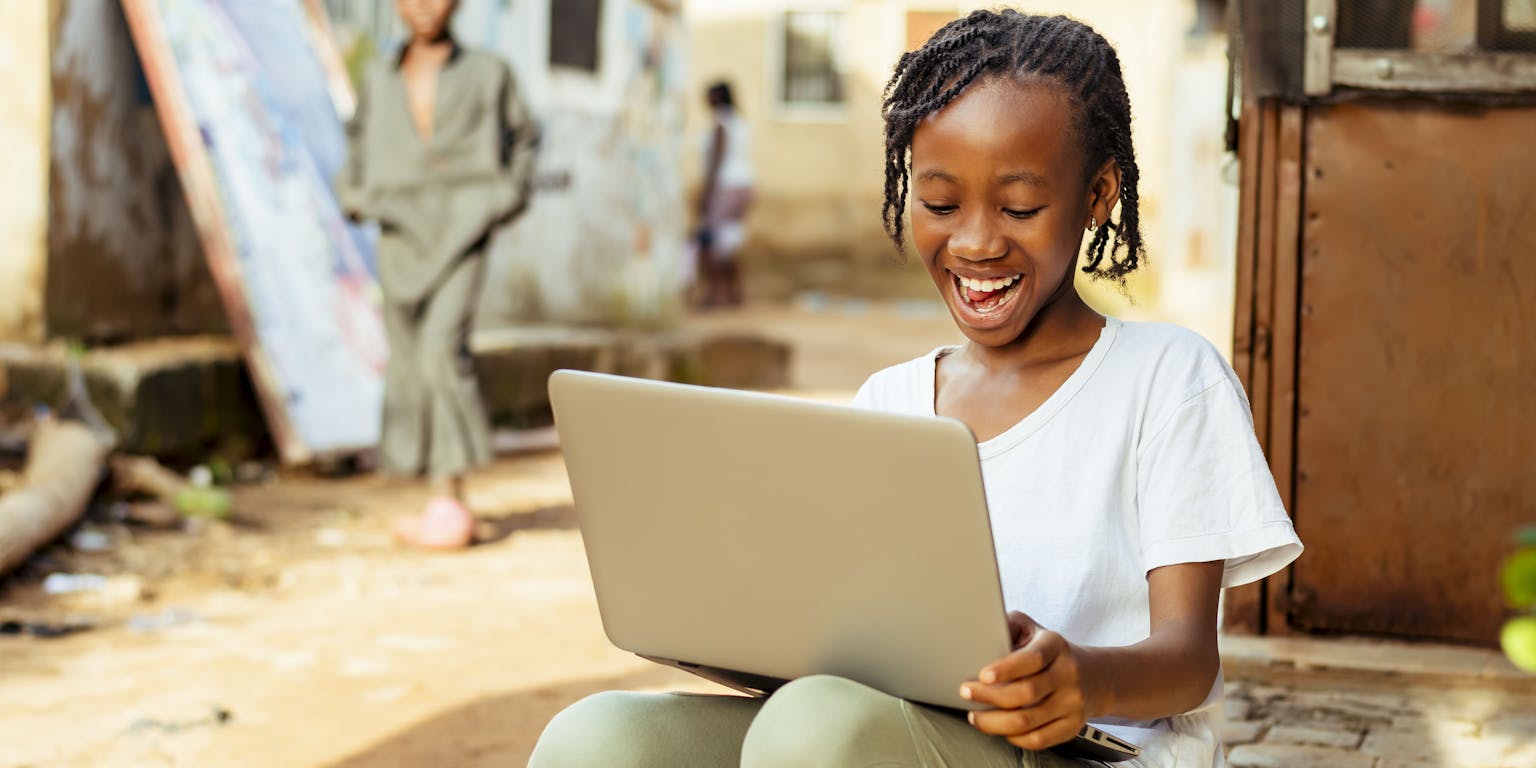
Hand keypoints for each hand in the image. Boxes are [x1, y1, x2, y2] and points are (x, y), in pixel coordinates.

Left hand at [960, 611, 1097, 751]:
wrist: (1093, 675)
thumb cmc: (1048, 651)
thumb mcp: (1031, 628)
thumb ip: (1007, 625)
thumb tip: (978, 631)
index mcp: (1055, 645)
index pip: (1032, 659)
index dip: (1006, 669)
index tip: (983, 675)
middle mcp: (1068, 673)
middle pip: (1027, 693)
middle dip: (989, 696)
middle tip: (966, 693)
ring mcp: (1073, 702)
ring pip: (1029, 721)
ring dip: (995, 722)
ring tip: (975, 716)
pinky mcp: (1072, 725)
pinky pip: (1039, 740)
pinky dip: (1014, 738)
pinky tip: (1000, 729)